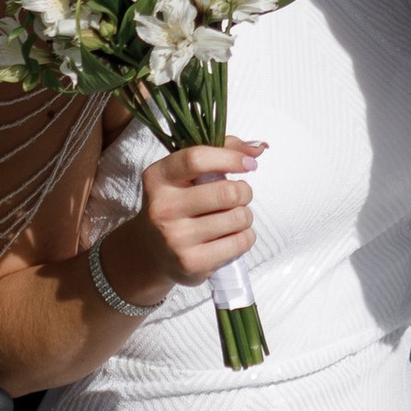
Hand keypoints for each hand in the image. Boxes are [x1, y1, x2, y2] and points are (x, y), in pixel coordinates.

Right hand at [129, 142, 263, 288]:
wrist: (151, 250)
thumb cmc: (179, 201)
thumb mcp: (187, 172)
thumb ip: (222, 150)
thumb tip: (259, 148)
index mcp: (158, 178)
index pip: (197, 159)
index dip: (230, 158)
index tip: (248, 164)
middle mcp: (162, 208)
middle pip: (226, 193)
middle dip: (244, 191)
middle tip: (240, 195)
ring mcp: (175, 238)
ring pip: (238, 218)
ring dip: (245, 215)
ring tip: (233, 217)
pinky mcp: (191, 262)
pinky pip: (240, 242)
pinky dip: (246, 236)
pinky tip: (232, 236)